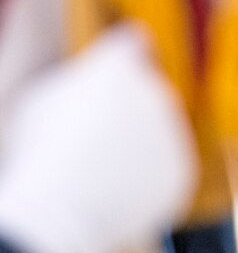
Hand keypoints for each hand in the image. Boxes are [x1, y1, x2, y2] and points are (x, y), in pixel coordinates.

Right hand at [0, 27, 196, 252]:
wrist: (62, 209)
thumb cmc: (39, 149)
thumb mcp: (40, 98)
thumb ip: (72, 79)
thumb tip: (86, 77)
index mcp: (120, 65)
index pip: (133, 43)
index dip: (125, 53)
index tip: (119, 65)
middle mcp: (156, 91)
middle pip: (149, 91)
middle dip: (129, 108)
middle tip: (96, 135)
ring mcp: (174, 132)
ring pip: (160, 133)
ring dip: (139, 146)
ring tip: (100, 170)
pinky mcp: (183, 171)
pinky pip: (167, 169)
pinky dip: (148, 179)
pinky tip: (116, 189)